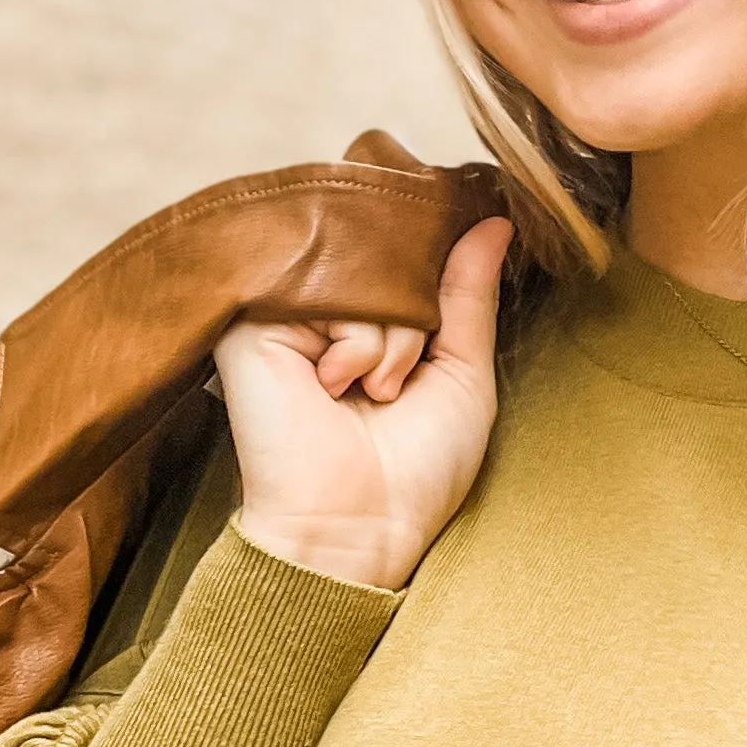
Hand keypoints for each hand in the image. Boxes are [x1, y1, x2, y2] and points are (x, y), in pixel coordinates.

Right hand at [217, 217, 513, 592]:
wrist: (357, 526)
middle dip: (418, 320)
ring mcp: (283, 310)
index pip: (409, 254)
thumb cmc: (415, 469)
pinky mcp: (252, 322)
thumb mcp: (464, 373)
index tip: (442, 310)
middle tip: (401, 383)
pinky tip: (334, 389)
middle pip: (393, 257)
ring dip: (393, 342)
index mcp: (367, 319)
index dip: (435, 268)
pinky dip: (357, 347)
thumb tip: (495, 220)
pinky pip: (331, 293)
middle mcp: (323, 308)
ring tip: (371, 393)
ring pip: (369, 274)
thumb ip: (471, 295)